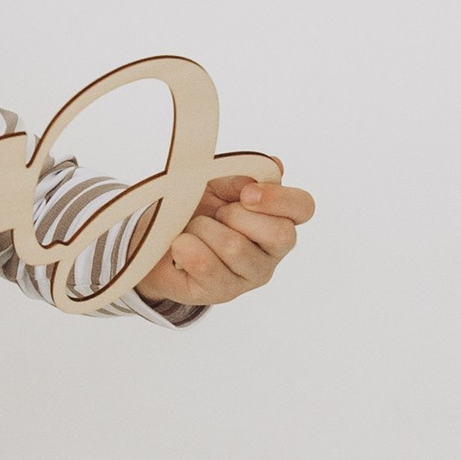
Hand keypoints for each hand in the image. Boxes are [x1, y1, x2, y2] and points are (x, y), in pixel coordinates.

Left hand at [139, 170, 313, 310]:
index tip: (246, 194)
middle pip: (280, 234)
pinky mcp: (223, 292)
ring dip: (204, 229)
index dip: (279, 198)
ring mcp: (250, 275)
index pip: (303, 207)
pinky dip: (187, 247)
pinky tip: (182, 246)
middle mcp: (272, 251)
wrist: (157, 238)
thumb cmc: (193, 207)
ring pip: (236, 247)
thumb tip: (274, 166)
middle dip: (238, 216)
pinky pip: (207, 266)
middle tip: (217, 214)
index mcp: (278, 217)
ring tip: (194, 230)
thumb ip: (242, 175)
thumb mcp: (215, 181)